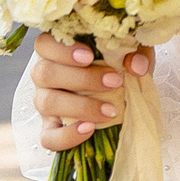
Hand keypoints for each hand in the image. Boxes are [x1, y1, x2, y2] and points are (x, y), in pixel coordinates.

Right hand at [28, 33, 151, 152]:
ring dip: (80, 107)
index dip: (62, 50)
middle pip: (44, 73)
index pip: (43, 43)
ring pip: (46, 103)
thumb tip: (136, 66)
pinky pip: (48, 137)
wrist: (123, 96)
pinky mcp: (50, 129)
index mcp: (57, 51)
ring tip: (110, 110)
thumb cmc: (119, 66)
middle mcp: (44, 75)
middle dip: (82, 79)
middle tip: (115, 82)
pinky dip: (67, 135)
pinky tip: (89, 129)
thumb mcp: (131, 53)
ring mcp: (44, 103)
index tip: (89, 56)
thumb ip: (136, 53)